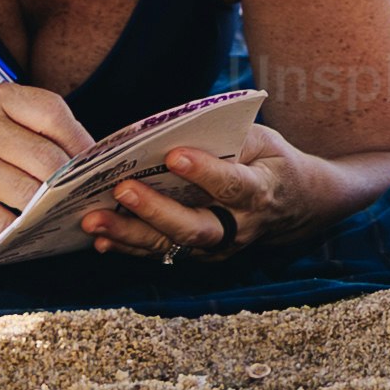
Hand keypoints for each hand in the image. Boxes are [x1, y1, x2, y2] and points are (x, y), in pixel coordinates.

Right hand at [0, 80, 96, 235]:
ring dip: (51, 207)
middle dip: (71, 181)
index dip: (81, 139)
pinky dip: (22, 228)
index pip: (52, 113)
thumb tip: (92, 157)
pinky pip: (1, 221)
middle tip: (87, 194)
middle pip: (43, 158)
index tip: (97, 161)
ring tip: (66, 212)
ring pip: (27, 192)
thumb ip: (38, 127)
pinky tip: (34, 228)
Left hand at [81, 133, 389, 263]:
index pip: (232, 185)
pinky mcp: (198, 256)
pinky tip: (99, 238)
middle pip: (195, 228)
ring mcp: (217, 248)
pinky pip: (160, 254)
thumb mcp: (262, 140)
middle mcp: (238, 228)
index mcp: (260, 192)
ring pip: (172, 247)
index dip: (204, 172)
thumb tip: (176, 133)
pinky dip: (128, 247)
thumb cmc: (271, 162)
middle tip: (121, 190)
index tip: (174, 155)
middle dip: (155, 211)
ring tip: (93, 219)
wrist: (295, 206)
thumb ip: (227, 137)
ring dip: (130, 234)